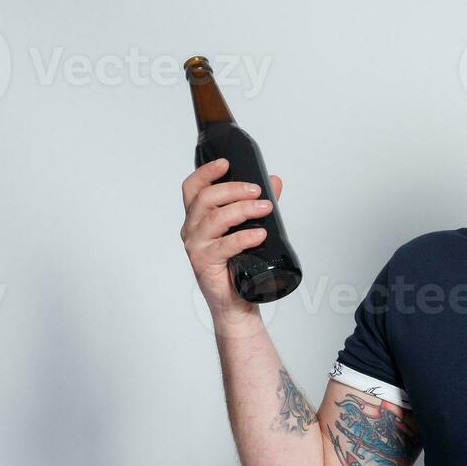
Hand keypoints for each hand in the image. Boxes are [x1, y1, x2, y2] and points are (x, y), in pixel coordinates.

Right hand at [180, 158, 282, 316]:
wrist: (237, 302)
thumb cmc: (239, 265)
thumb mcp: (250, 229)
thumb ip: (257, 205)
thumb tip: (274, 182)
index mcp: (198, 218)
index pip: (193, 188)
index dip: (206, 172)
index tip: (226, 163)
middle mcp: (192, 229)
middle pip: (204, 199)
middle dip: (233, 189)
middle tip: (257, 192)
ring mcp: (196, 247)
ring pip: (213, 219)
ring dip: (241, 210)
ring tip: (264, 209)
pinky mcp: (204, 264)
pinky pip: (222, 246)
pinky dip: (243, 237)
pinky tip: (259, 235)